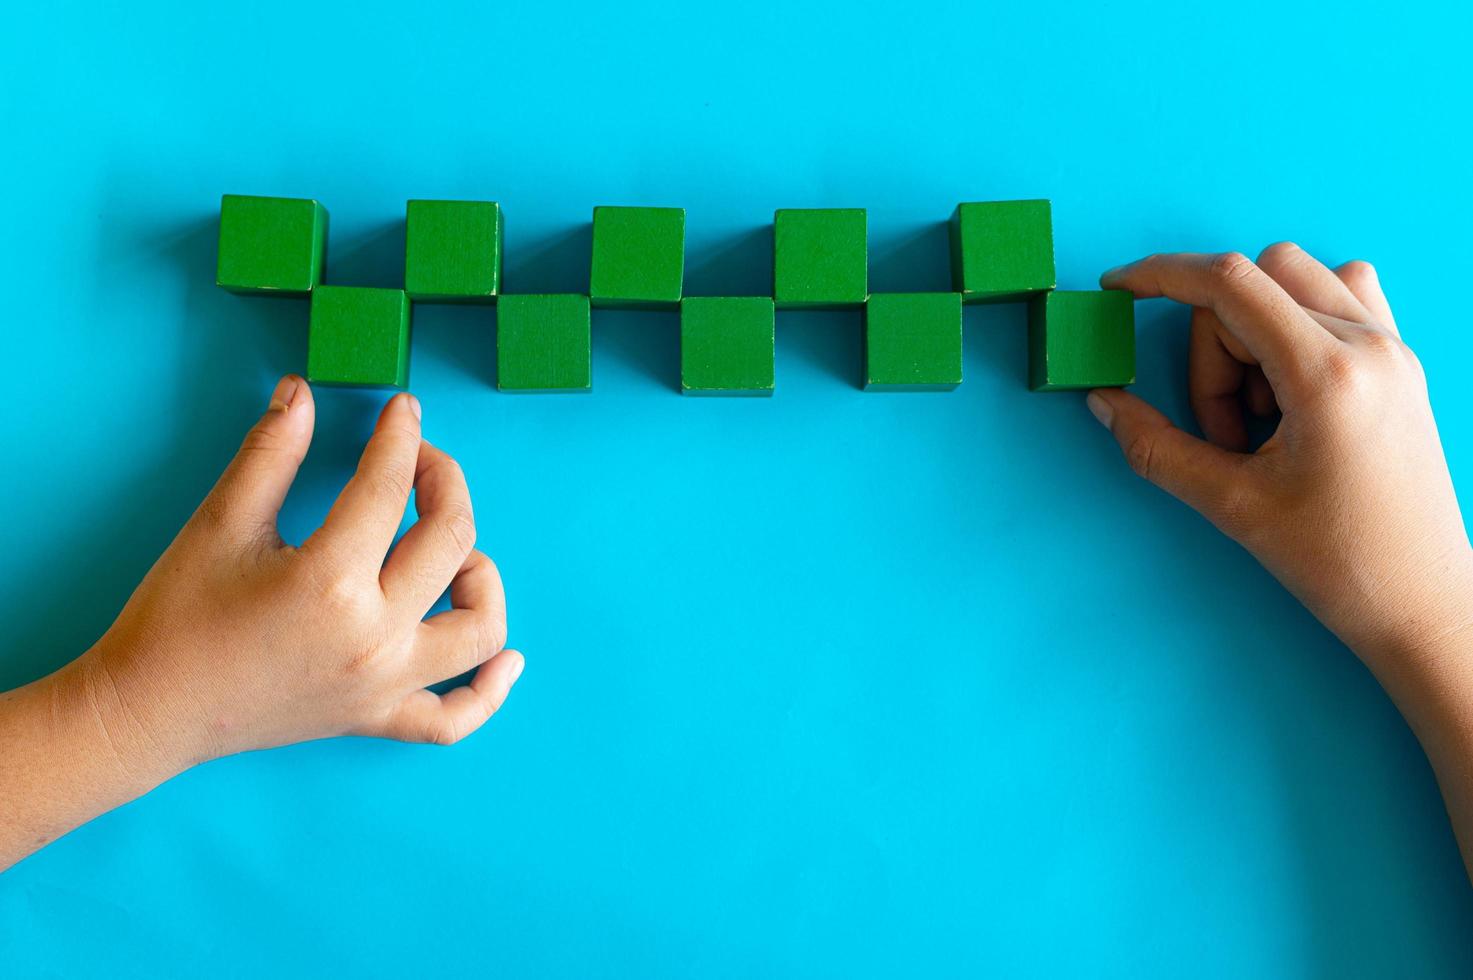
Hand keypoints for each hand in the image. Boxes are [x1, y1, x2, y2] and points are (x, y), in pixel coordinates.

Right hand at [81, 376, 523, 768]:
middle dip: (446, 485)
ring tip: (453, 553)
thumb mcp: (219, 524)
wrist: (147, 709)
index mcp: (329, 581)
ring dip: (482, 579)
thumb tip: (301, 392)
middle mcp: (372, 636)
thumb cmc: (176, 617)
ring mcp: (382, 684)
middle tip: (422, 461)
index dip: (400, 437)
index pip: (389, 489)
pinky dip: (489, 691)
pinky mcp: (376, 718)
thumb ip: (269, 453)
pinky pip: (455, 717)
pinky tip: (506, 660)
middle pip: (452, 545)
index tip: (402, 410)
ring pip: (479, 630)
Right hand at [1090, 245, 1472, 662]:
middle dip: (1215, 346)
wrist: (1422, 600)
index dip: (1161, 274)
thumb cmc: (1340, 562)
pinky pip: (1341, 294)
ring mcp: (1393, 349)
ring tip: (1261, 410)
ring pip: (1296, 278)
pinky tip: (1288, 380)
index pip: (1230, 283)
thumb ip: (1157, 447)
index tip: (1119, 286)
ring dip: (1254, 329)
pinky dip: (1296, 319)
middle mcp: (1370, 346)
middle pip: (1255, 283)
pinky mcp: (1400, 362)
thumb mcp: (1232, 506)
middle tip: (1225, 430)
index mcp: (1329, 376)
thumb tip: (1105, 403)